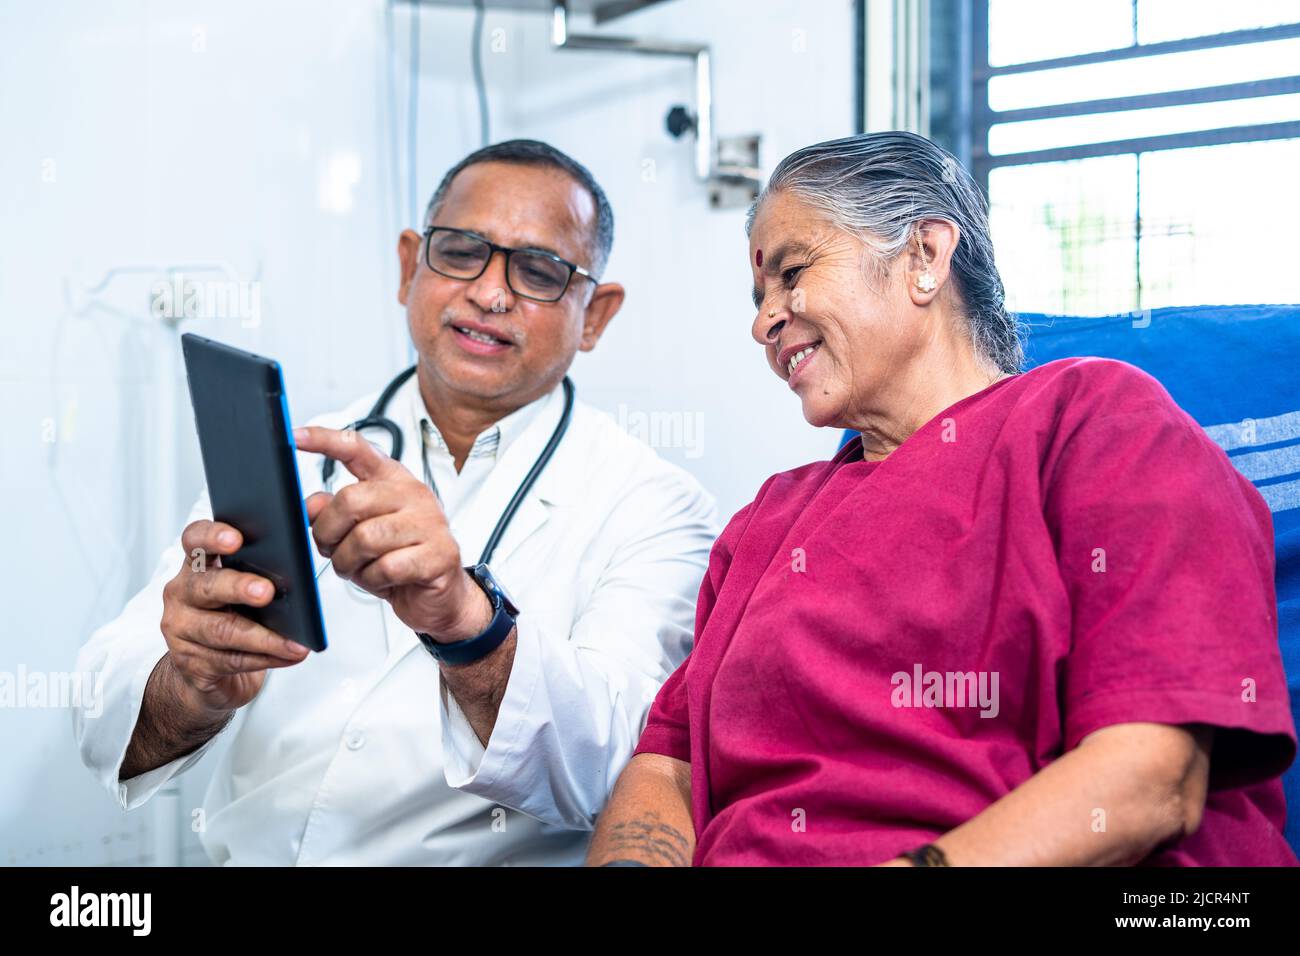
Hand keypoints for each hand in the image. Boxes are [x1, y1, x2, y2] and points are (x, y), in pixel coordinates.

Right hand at [160, 519, 309, 719]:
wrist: (210, 673)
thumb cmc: (236, 617)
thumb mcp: (245, 589)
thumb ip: (264, 571)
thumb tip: (301, 567)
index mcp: (198, 564)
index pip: (196, 540)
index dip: (212, 536)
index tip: (236, 539)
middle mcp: (183, 592)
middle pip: (208, 586)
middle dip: (240, 587)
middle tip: (267, 592)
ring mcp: (182, 629)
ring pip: (223, 630)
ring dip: (264, 637)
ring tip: (295, 642)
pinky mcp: (191, 662)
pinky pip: (231, 660)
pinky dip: (265, 658)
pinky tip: (288, 655)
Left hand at [294, 426, 492, 642]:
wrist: (440, 596)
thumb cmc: (399, 560)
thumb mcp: (358, 533)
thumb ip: (334, 514)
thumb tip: (312, 505)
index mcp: (392, 480)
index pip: (357, 448)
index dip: (323, 440)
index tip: (295, 437)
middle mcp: (413, 494)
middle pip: (351, 500)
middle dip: (329, 532)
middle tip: (331, 548)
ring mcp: (430, 524)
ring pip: (365, 538)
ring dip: (349, 562)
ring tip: (357, 568)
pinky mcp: (438, 555)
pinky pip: (386, 567)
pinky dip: (372, 580)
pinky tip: (380, 579)